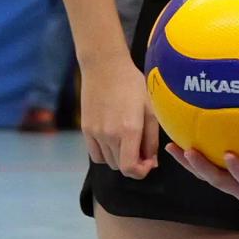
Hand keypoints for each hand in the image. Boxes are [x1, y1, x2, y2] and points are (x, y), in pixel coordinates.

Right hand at [82, 58, 157, 177]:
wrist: (104, 66)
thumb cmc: (132, 84)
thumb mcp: (150, 109)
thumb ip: (152, 139)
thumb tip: (151, 161)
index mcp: (128, 130)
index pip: (130, 168)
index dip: (141, 171)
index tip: (149, 162)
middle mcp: (109, 135)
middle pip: (120, 167)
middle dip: (134, 163)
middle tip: (142, 150)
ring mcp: (94, 133)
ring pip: (108, 162)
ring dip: (120, 158)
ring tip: (129, 142)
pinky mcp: (85, 129)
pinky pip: (96, 154)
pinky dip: (106, 154)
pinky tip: (114, 141)